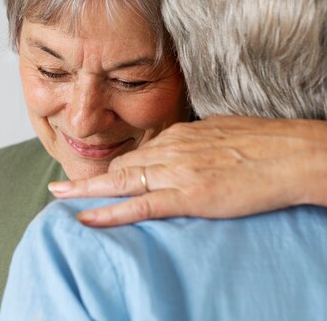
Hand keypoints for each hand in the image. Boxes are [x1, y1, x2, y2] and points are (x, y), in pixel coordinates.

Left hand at [48, 116, 326, 226]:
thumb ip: (196, 142)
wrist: (291, 154)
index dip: (112, 167)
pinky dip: (109, 213)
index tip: (94, 174)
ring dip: (86, 190)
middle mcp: (170, 149)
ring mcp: (176, 172)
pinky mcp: (188, 195)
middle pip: (119, 166)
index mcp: (179, 135)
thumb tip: (186, 148)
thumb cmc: (263, 143)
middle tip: (60, 185)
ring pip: (120, 182)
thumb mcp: (221, 133)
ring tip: (59, 195)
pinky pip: (139, 206)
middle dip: (88, 177)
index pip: (136, 153)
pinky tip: (86, 217)